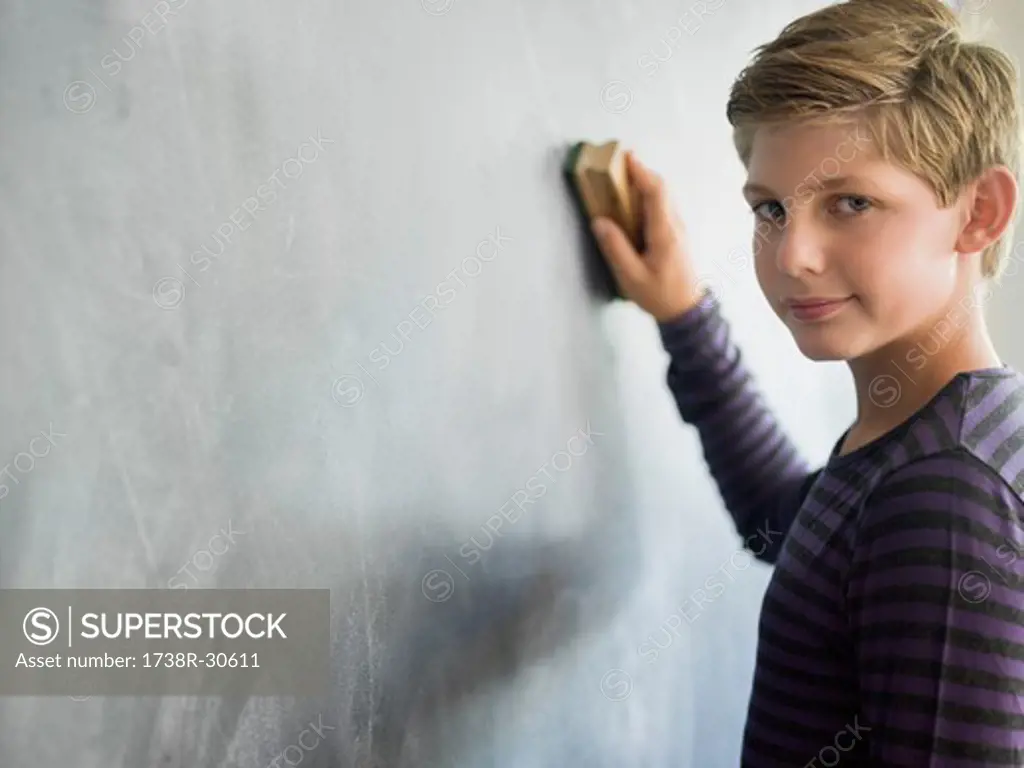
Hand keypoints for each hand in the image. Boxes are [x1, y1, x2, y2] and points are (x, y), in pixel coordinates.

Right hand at [590, 151, 705, 322]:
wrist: (687, 310)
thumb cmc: (659, 295)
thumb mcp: (632, 277)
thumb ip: (616, 248)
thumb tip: (600, 222)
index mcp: (664, 232)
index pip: (655, 192)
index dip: (641, 172)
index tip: (627, 158)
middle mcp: (674, 225)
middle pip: (662, 189)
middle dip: (642, 172)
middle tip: (621, 164)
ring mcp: (678, 229)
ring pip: (664, 197)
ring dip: (645, 184)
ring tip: (624, 179)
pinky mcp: (676, 235)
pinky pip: (663, 208)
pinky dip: (648, 198)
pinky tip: (634, 204)